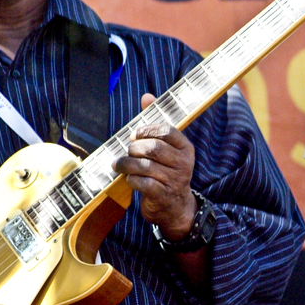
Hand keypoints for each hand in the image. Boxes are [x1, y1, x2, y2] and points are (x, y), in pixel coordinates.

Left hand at [112, 94, 197, 239]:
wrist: (175, 207)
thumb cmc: (166, 171)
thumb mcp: (165, 148)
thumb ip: (155, 122)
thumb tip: (147, 96)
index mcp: (185, 148)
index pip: (167, 131)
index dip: (147, 130)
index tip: (136, 135)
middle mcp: (183, 163)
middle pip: (154, 148)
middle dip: (135, 148)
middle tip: (128, 151)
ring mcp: (174, 180)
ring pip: (145, 166)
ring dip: (127, 164)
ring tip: (119, 164)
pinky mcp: (163, 196)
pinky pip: (142, 183)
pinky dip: (131, 179)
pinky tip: (129, 178)